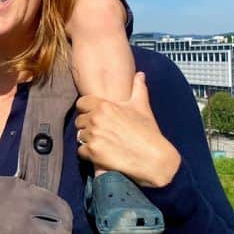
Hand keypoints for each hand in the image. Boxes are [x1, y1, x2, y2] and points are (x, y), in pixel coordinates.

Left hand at [75, 72, 180, 187]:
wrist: (154, 159)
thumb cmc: (148, 132)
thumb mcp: (142, 107)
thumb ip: (138, 89)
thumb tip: (140, 74)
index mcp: (104, 106)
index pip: (81, 103)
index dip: (86, 110)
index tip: (94, 116)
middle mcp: (96, 119)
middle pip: (79, 121)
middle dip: (87, 126)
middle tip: (100, 133)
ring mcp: (93, 136)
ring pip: (79, 136)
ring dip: (87, 140)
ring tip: (101, 143)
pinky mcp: (92, 152)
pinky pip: (80, 151)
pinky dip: (88, 154)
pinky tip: (100, 154)